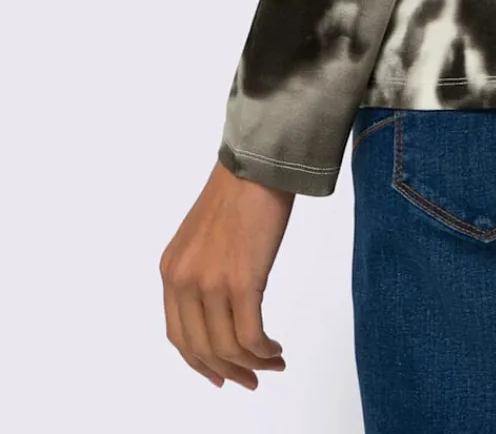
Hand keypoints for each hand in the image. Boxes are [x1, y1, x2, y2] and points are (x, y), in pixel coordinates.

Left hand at [160, 160, 293, 388]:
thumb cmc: (239, 192)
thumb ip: (200, 271)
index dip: (200, 363)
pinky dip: (264, 350)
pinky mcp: (242, 281)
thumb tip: (219, 310)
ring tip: (273, 363)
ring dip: (252, 364)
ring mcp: (211, 283)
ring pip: (227, 347)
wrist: (259, 164)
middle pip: (201, 349)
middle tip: (251, 380)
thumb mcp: (202, 237)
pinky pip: (250, 335)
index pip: (179, 336)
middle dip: (227, 372)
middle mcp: (184, 281)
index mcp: (170, 271)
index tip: (221, 375)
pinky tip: (276, 349)